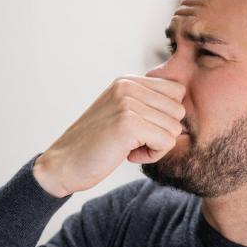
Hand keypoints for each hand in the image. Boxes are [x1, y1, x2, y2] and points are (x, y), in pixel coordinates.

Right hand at [33, 75, 185, 196]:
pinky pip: (166, 142)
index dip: (164, 117)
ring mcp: (127, 103)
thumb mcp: (120, 115)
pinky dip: (152, 155)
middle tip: (133, 142)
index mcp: (127, 81)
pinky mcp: (128, 124)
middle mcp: (127, 86)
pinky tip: (128, 155)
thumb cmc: (94, 145)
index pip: (176, 92)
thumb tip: (185, 109)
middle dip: (162, 132)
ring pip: (174, 128)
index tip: (138, 130)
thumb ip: (146, 105)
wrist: (61, 165)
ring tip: (128, 147)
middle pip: (178, 110)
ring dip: (156, 146)